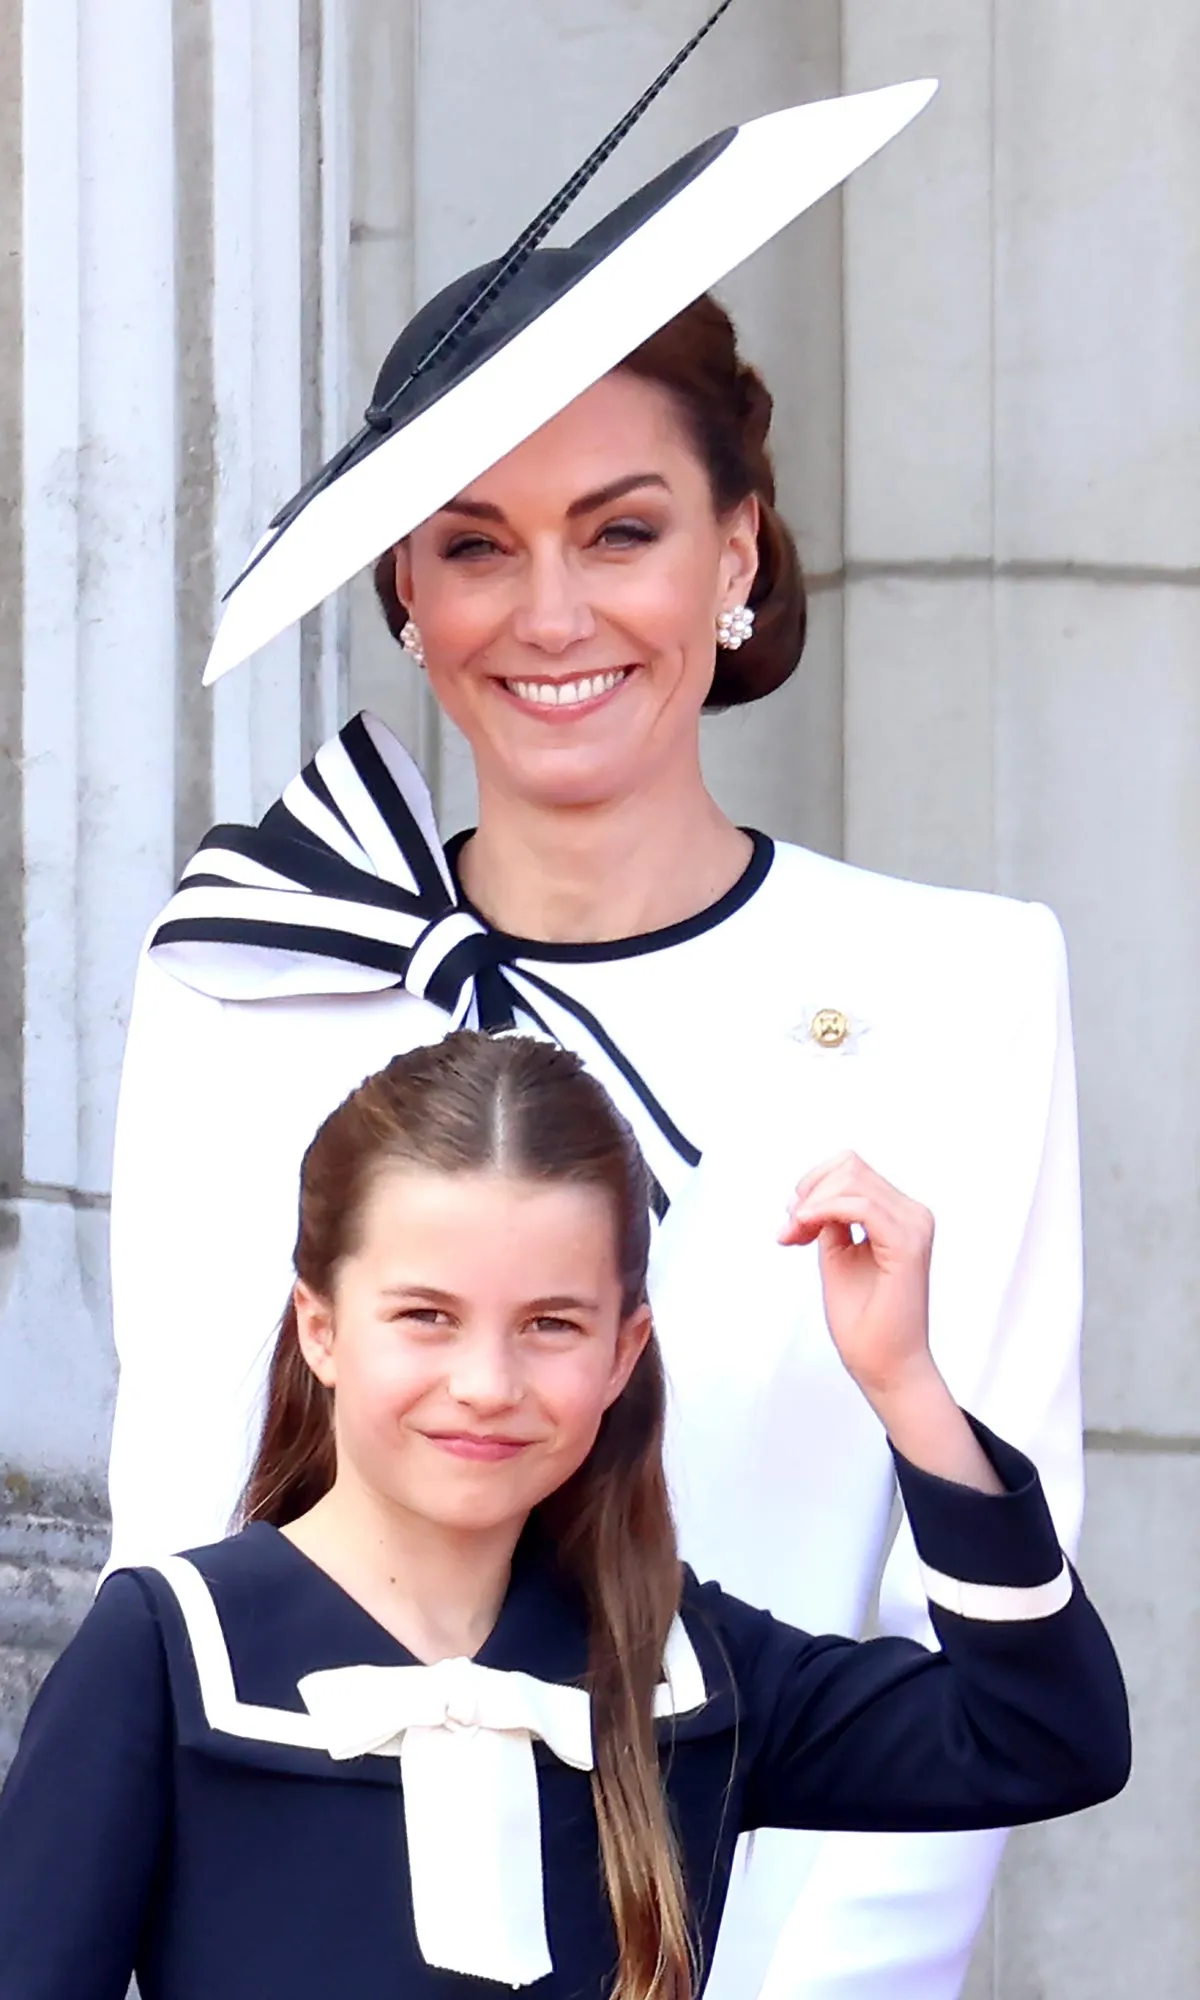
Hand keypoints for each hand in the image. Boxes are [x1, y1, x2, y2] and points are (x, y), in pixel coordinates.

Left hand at [779, 1154, 1002, 1491]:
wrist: (883, 1365)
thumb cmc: (864, 1319)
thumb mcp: (837, 1254)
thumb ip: (832, 1220)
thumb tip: (814, 1195)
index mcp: (900, 1215)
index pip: (852, 1169)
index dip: (814, 1186)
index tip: (793, 1223)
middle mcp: (913, 1214)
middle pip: (850, 1166)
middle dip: (808, 1192)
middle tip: (790, 1231)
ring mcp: (914, 1226)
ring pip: (851, 1179)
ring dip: (811, 1203)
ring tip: (796, 1236)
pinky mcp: (907, 1244)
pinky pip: (859, 1204)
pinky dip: (824, 1210)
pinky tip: (805, 1231)